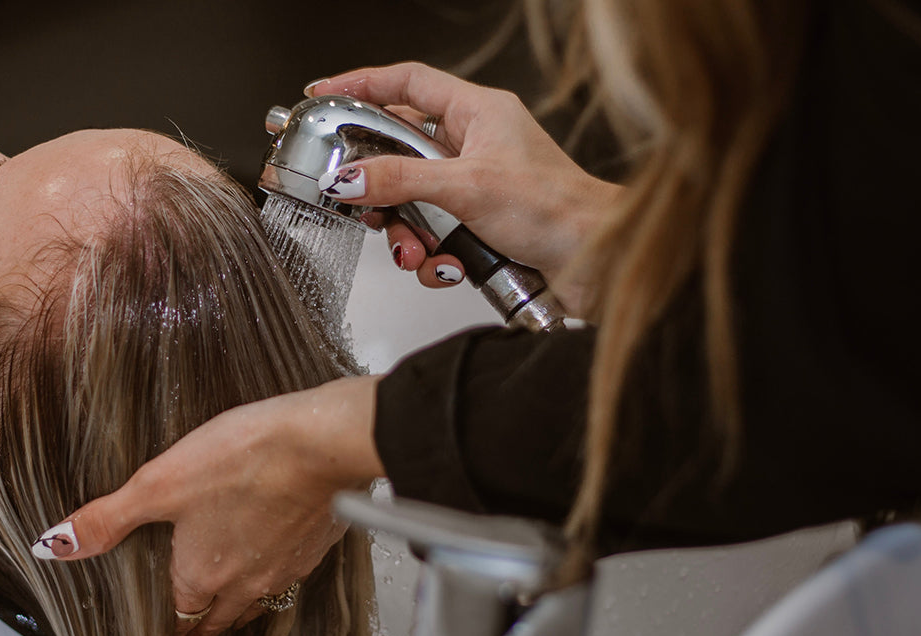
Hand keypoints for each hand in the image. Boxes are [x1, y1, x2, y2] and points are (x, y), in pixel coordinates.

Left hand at [34, 376, 383, 635]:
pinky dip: (275, 579)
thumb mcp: (159, 483)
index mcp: (201, 575)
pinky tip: (276, 561)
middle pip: (219, 622)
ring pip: (256, 604)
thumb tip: (54, 545)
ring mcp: (284, 568)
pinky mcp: (313, 547)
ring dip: (239, 614)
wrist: (321, 445)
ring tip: (231, 617)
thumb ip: (107, 518)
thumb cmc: (244, 459)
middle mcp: (244, 583)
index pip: (181, 621)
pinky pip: (288, 577)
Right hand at [308, 62, 617, 305]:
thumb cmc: (559, 210)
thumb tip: (349, 178)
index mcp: (478, 112)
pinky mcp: (478, 224)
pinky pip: (432, 235)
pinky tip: (447, 266)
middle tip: (361, 202)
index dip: (362, 84)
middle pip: (400, 152)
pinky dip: (432, 257)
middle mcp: (476, 144)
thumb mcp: (466, 188)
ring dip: (407, 233)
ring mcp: (476, 186)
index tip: (324, 95)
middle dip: (381, 188)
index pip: (407, 82)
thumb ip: (400, 181)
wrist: (597, 262)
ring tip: (416, 251)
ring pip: (412, 202)